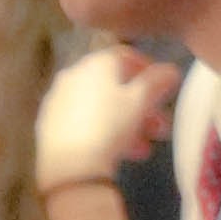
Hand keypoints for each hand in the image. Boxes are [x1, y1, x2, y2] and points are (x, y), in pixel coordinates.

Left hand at [37, 48, 181, 191]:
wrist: (70, 164)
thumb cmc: (110, 125)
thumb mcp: (141, 102)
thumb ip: (157, 82)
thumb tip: (171, 70)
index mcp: (96, 64)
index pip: (125, 56)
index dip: (149, 69)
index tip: (164, 87)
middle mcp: (73, 74)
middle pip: (114, 86)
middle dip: (141, 106)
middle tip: (159, 128)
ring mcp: (58, 99)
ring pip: (100, 106)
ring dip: (126, 123)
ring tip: (143, 148)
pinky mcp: (50, 123)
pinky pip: (83, 120)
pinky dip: (103, 130)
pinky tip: (117, 151)